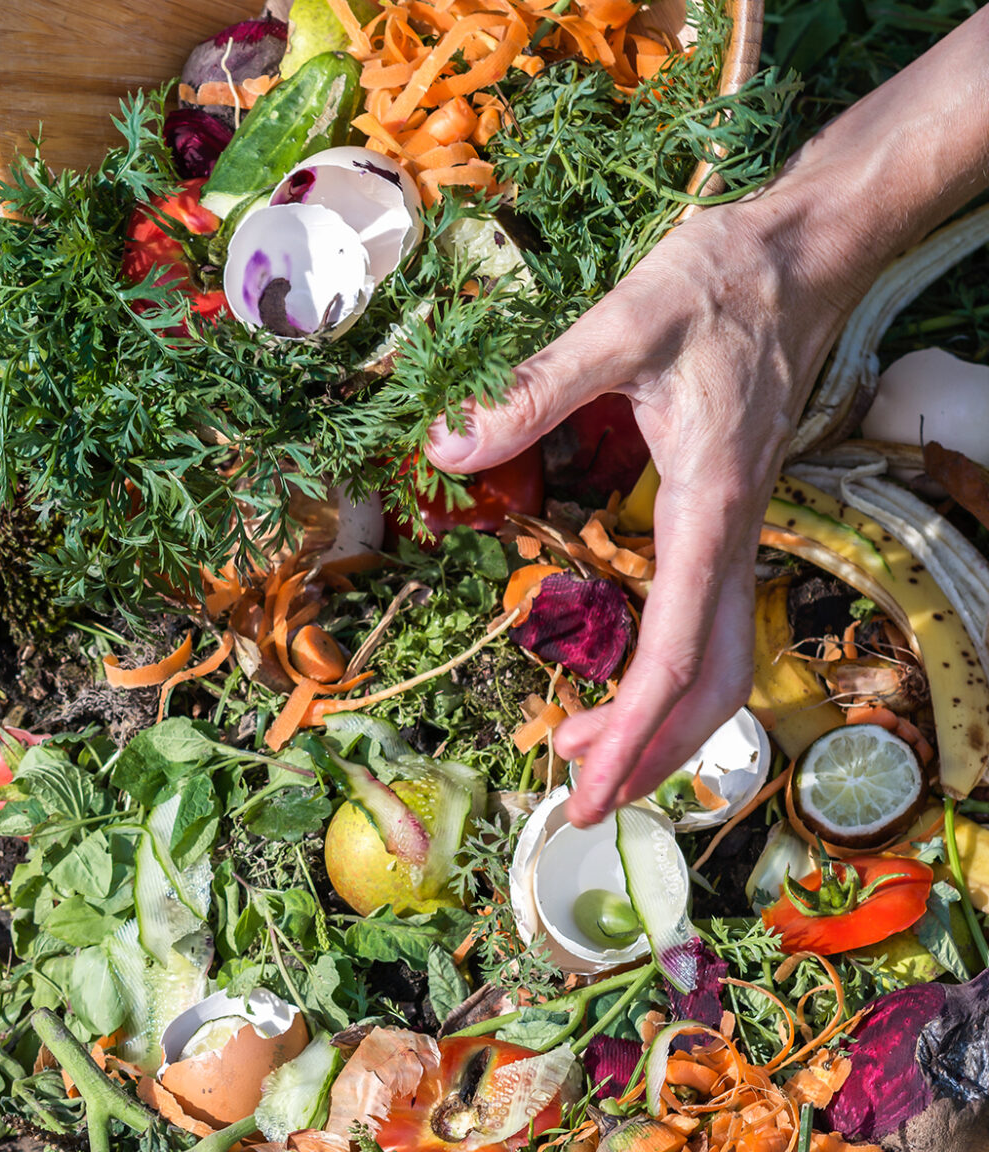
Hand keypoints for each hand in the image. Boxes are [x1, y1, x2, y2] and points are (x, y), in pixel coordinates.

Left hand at [425, 192, 864, 826]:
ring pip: (714, 656)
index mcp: (707, 507)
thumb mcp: (622, 322)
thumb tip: (449, 448)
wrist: (802, 252)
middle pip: (708, 680)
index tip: (582, 786)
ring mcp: (733, 529)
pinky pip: (704, 617)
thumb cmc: (721, 282)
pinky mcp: (724, 514)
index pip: (674, 651)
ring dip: (658, 717)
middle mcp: (729, 533)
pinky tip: (616, 673)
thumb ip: (537, 387)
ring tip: (583, 745)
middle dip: (649, 750)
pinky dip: (664, 668)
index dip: (630, 731)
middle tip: (577, 800)